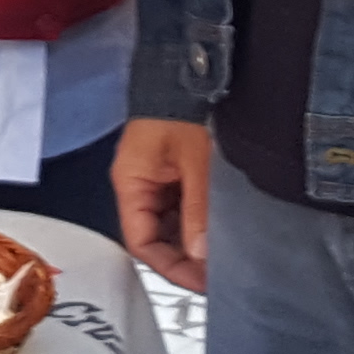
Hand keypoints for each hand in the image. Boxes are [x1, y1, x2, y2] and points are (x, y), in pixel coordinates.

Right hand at [115, 119, 214, 292]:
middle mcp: (140, 185)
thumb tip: (202, 254)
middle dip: (184, 257)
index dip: (169, 266)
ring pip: (171, 225)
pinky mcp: (175, 174)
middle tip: (217, 273)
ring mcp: (157, 180)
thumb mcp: (196, 164)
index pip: (141, 242)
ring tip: (223, 254)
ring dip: (194, 240)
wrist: (187, 71)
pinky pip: (183, 208)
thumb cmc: (183, 108)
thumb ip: (198, 210)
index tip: (199, 282)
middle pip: (156, 237)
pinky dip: (199, 222)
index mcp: (131, 183)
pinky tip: (220, 230)